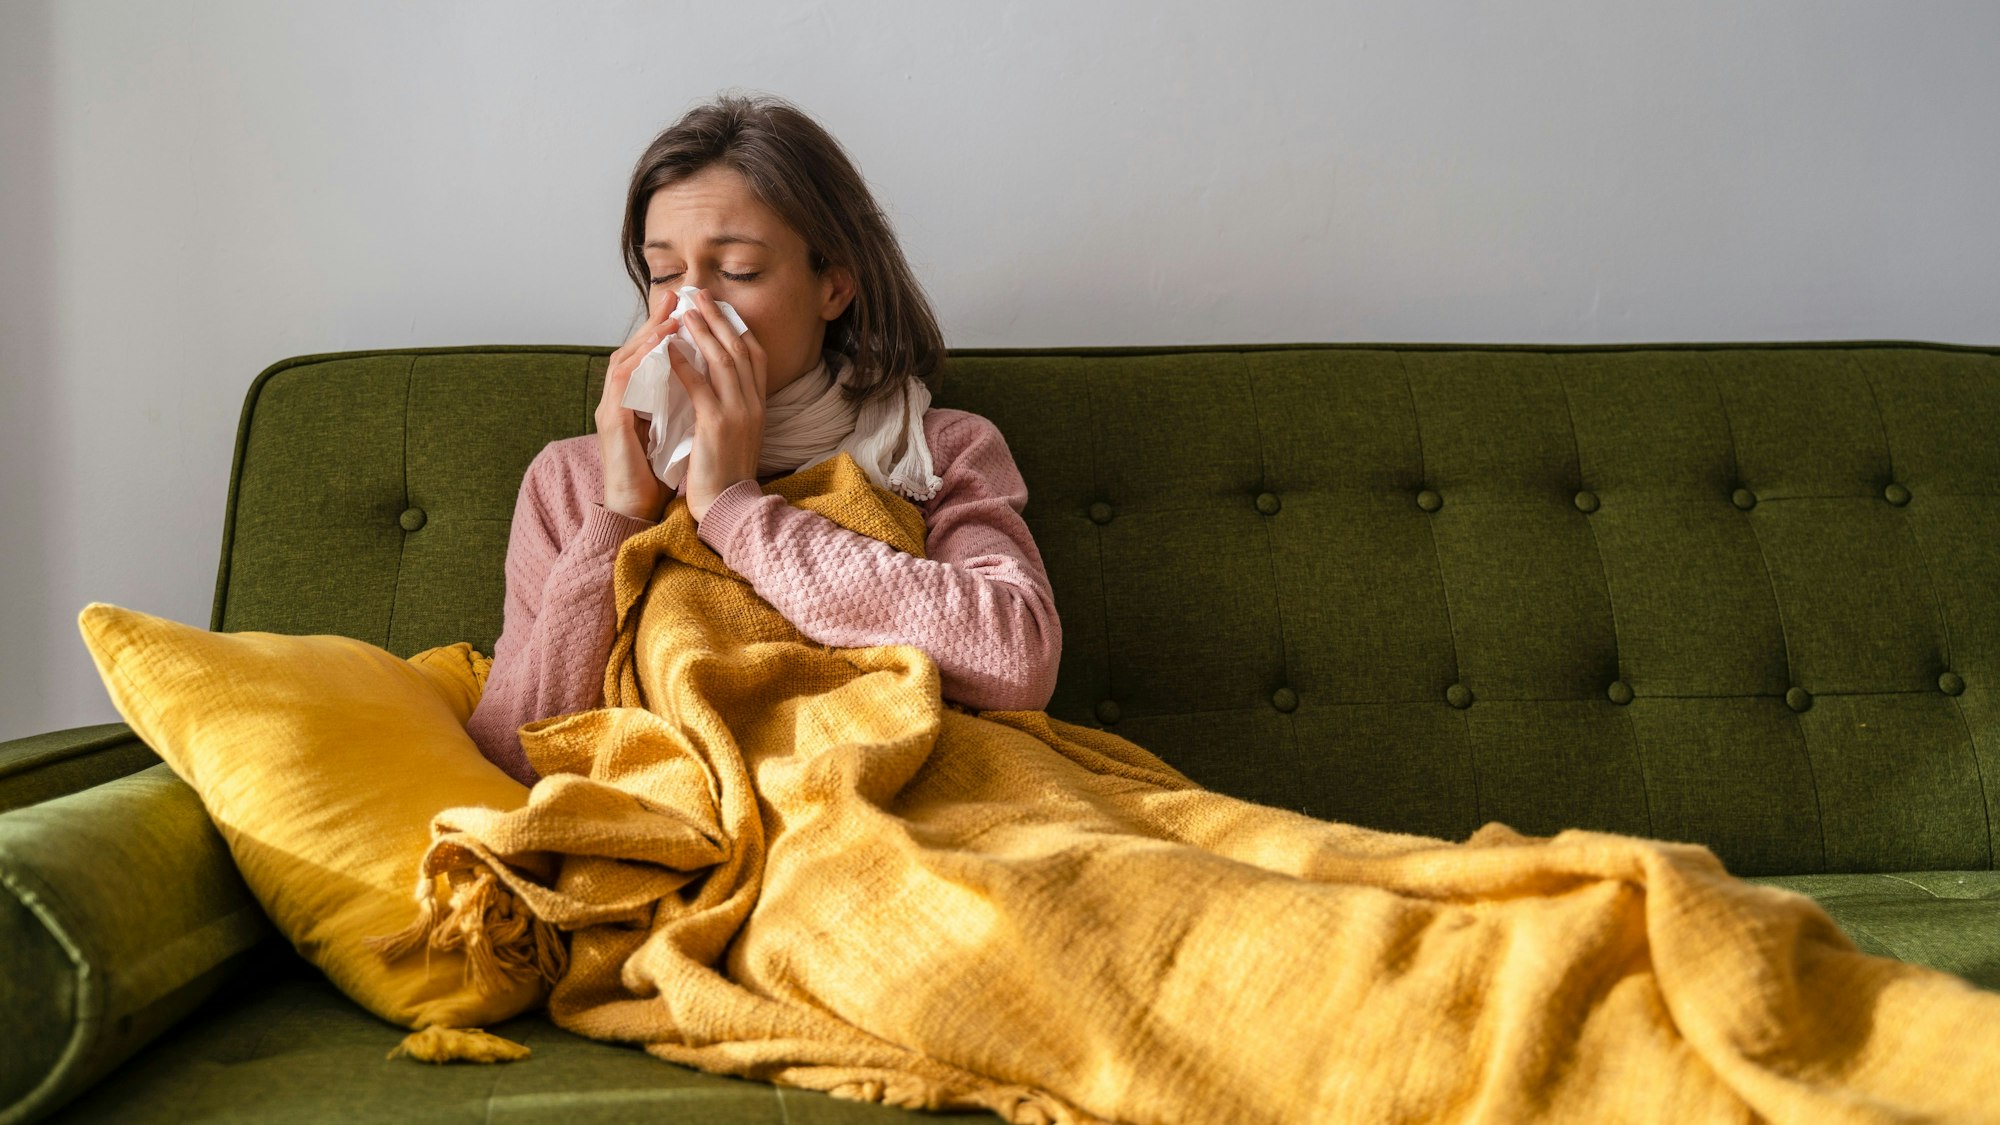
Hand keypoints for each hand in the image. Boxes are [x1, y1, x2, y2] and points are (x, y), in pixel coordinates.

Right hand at [595, 290, 681, 520]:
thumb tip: (708, 382)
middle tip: (675, 295)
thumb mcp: (677, 429)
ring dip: (648, 334)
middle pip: (634, 348)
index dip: (666, 329)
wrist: (639, 508)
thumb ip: (683, 403)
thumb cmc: (659, 473)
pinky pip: (624, 382)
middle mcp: (620, 398)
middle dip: (654, 320)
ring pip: (626, 358)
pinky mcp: (612, 422)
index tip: (689, 307)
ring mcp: (612, 407)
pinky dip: (641, 361)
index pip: (649, 355)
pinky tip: (660, 348)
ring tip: (671, 315)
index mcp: (636, 399)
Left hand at [670, 288, 767, 521]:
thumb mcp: (737, 434)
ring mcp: (738, 413)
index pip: (755, 356)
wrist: (727, 505)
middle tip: (699, 295)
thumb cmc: (725, 473)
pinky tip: (669, 348)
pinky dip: (685, 363)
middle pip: (739, 348)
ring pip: (722, 360)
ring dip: (702, 331)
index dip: (738, 327)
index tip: (720, 308)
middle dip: (719, 318)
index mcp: (759, 406)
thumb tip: (719, 383)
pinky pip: (699, 386)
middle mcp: (753, 404)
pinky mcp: (717, 425)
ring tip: (684, 311)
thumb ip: (733, 406)